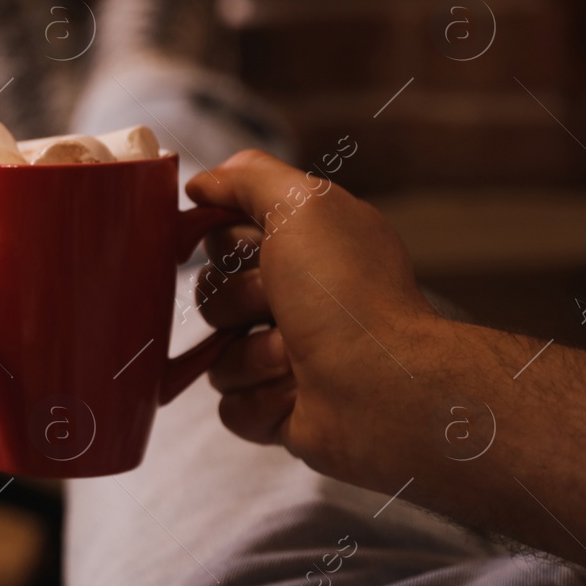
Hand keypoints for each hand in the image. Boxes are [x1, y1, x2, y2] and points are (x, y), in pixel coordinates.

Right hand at [186, 150, 439, 483]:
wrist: (384, 385)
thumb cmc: (348, 294)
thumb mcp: (302, 204)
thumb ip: (247, 177)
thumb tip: (200, 183)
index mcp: (302, 249)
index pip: (223, 235)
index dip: (223, 241)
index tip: (243, 248)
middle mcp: (293, 298)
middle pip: (210, 294)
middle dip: (237, 300)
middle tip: (278, 304)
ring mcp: (284, 356)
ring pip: (216, 352)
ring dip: (251, 354)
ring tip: (295, 357)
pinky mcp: (276, 408)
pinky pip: (228, 403)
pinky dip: (258, 398)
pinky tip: (295, 393)